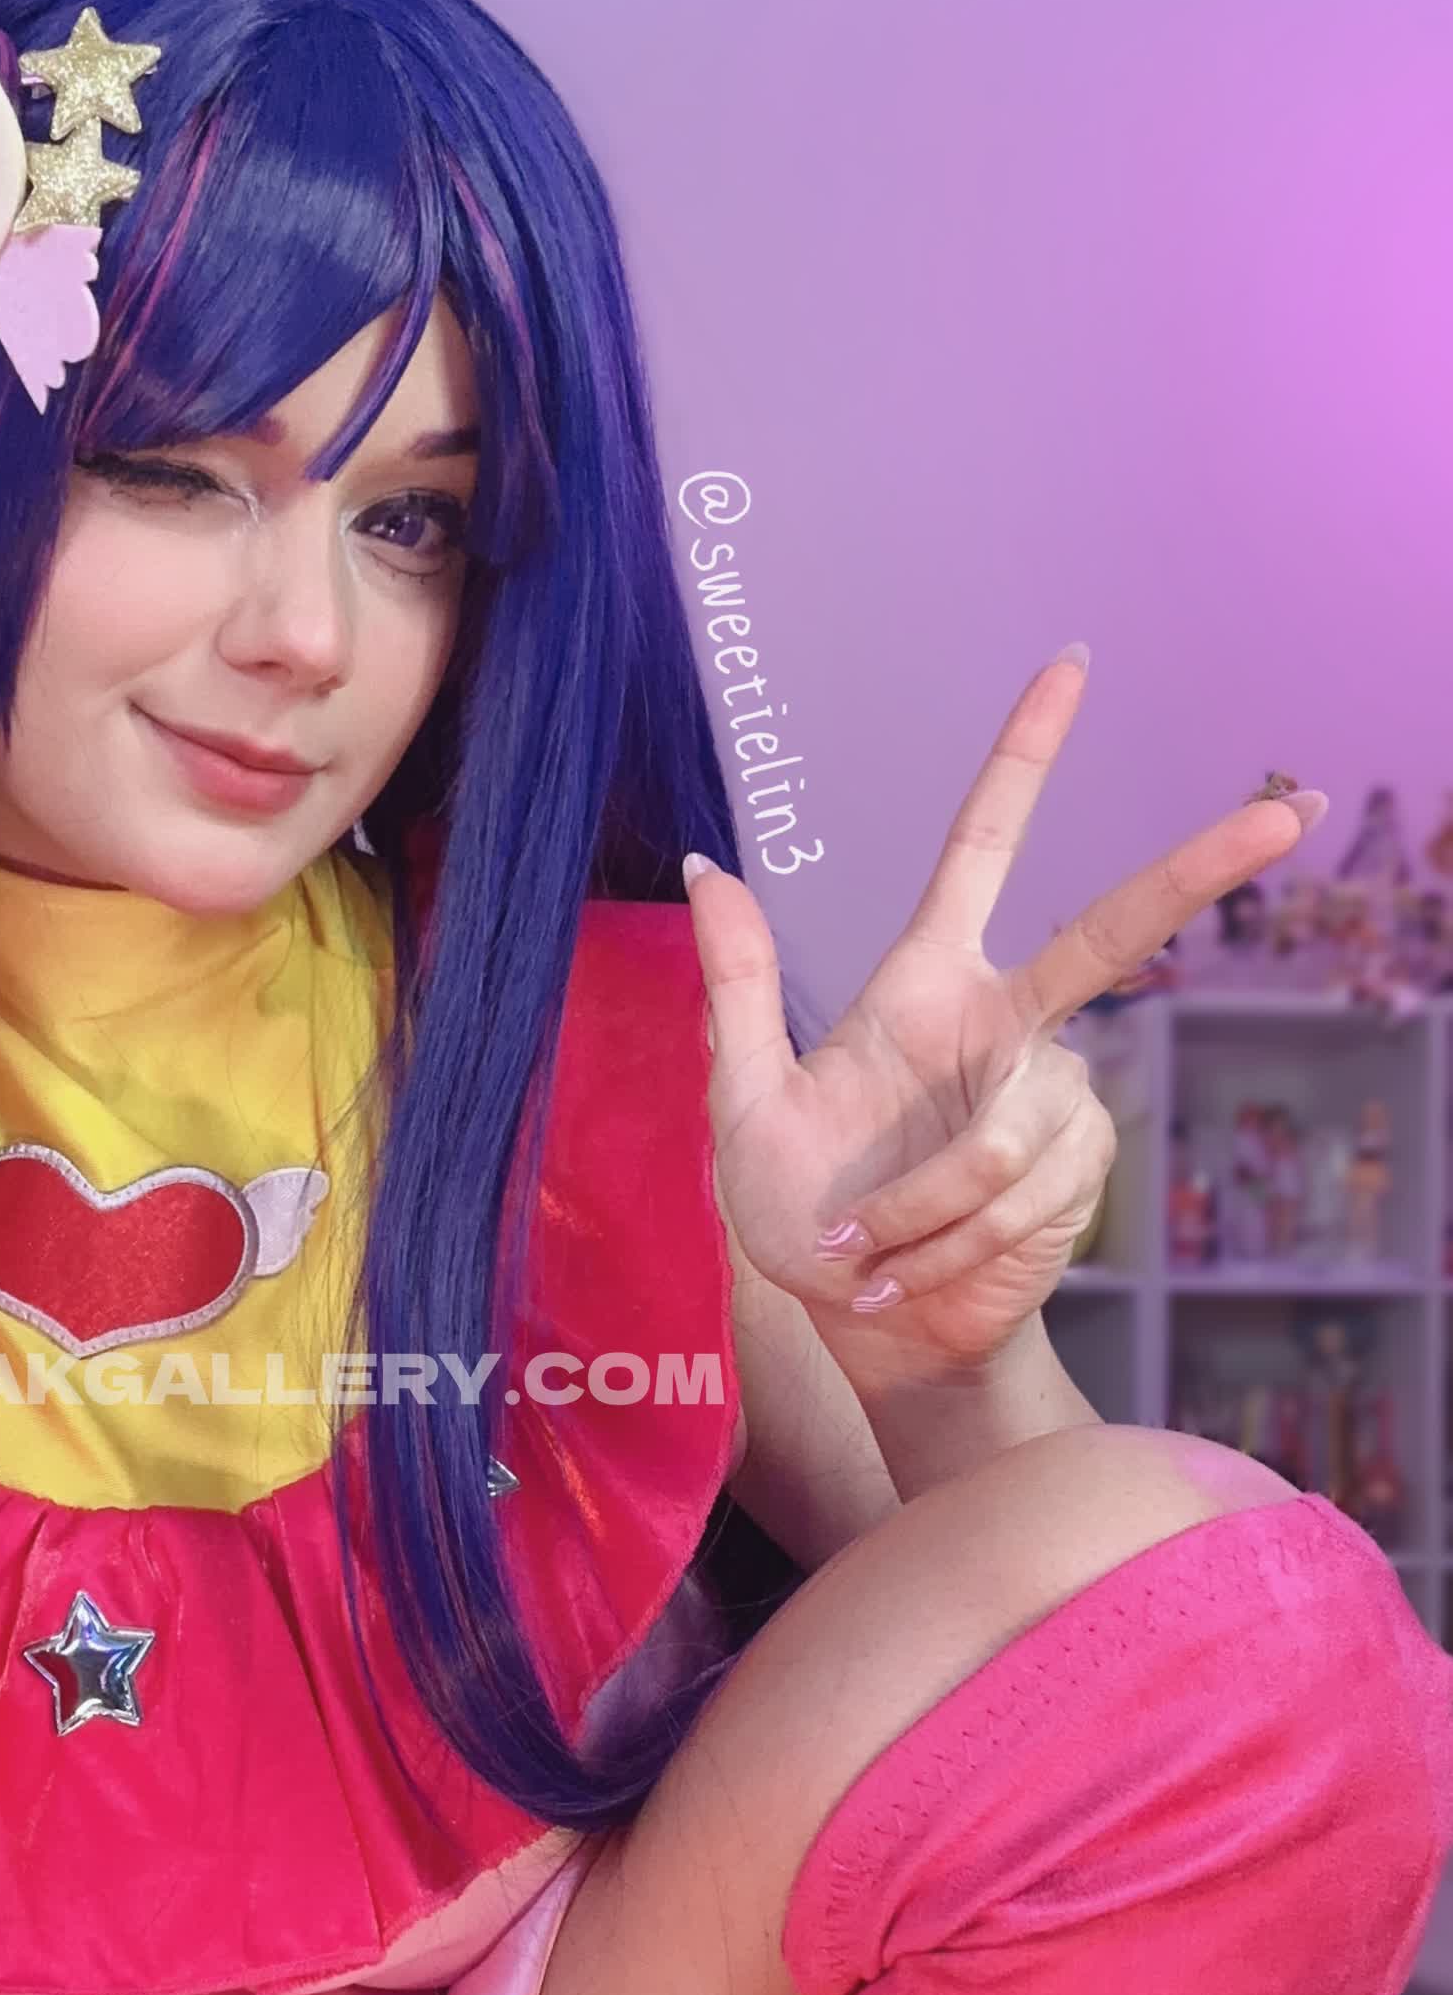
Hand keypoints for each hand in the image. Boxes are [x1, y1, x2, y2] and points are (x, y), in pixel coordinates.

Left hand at [687, 649, 1324, 1381]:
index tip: (1069, 666)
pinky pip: (1015, 1198)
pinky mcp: (1080, 1167)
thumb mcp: (743, 1105)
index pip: (986, 848)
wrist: (865, 1328)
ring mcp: (1053, 1097)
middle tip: (1292, 809)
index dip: (1025, 759)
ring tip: (861, 1257)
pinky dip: (938, 1248)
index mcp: (929, 985)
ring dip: (910, 1216)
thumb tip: (702, 865)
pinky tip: (904, 1276)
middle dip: (1202, 869)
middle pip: (1114, 934)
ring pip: (1000, 1139)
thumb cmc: (799, 1217)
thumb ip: (737, 989)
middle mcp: (1007, 1026)